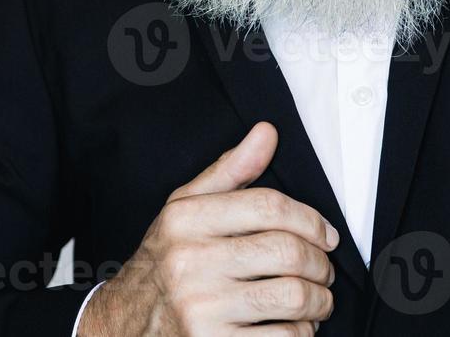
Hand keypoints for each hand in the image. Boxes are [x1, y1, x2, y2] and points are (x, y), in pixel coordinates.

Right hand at [79, 123, 338, 335]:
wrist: (122, 326)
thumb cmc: (164, 265)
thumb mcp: (185, 210)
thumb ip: (230, 170)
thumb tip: (267, 133)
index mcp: (186, 220)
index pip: (269, 206)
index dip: (311, 220)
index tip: (326, 235)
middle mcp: (190, 262)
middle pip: (287, 252)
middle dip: (321, 264)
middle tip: (324, 271)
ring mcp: (201, 309)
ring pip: (292, 297)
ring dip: (318, 301)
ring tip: (316, 301)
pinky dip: (301, 334)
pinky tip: (294, 327)